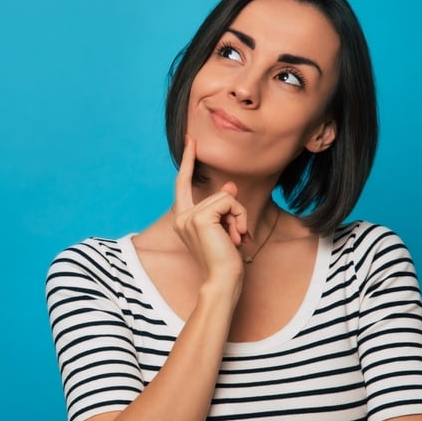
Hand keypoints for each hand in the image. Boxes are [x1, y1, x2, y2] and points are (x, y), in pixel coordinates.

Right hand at [173, 135, 248, 282]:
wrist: (222, 281)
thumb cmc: (224, 261)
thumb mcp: (227, 228)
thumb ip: (224, 207)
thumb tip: (230, 186)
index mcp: (183, 220)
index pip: (183, 184)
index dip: (189, 161)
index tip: (190, 140)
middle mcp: (182, 217)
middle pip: (218, 194)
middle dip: (236, 212)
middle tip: (236, 236)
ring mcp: (189, 217)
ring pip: (226, 198)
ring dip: (239, 217)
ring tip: (235, 238)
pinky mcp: (201, 218)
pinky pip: (229, 202)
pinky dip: (239, 217)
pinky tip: (236, 236)